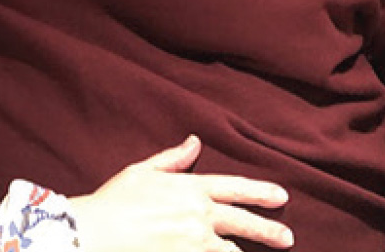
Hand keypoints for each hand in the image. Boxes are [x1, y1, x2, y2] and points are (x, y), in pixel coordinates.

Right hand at [69, 135, 292, 251]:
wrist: (96, 232)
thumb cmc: (114, 201)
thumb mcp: (142, 171)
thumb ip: (173, 159)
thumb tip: (194, 142)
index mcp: (190, 189)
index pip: (234, 188)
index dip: (260, 191)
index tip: (281, 196)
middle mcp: (199, 216)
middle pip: (244, 223)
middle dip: (269, 231)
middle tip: (288, 238)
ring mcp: (195, 243)